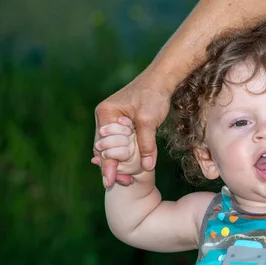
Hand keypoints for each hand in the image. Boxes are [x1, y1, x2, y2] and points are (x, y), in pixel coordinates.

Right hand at [94, 72, 170, 186]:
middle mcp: (105, 118)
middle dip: (113, 167)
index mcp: (105, 114)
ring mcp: (113, 122)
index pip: (104, 146)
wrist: (161, 81)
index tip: (110, 182)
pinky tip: (131, 168)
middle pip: (105, 149)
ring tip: (127, 180)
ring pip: (113, 148)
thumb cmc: (153, 95)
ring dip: (120, 163)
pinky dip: (126, 155)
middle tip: (123, 183)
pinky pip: (121, 144)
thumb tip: (147, 167)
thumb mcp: (149, 120)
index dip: (108, 166)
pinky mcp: (123, 125)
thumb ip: (147, 143)